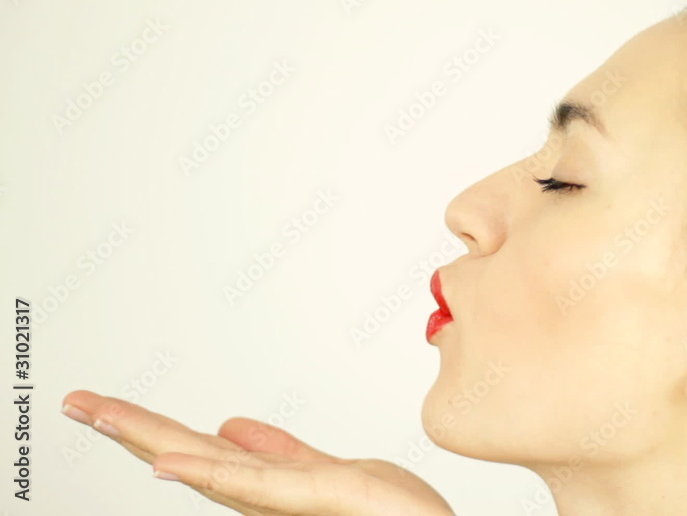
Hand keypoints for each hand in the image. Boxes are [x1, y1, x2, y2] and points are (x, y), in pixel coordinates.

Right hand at [61, 390, 454, 514]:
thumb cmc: (386, 512)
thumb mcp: (326, 470)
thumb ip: (276, 453)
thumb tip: (230, 428)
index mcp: (269, 483)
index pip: (200, 451)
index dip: (152, 429)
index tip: (109, 407)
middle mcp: (269, 496)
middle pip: (191, 456)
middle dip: (134, 429)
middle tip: (79, 402)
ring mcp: (287, 502)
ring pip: (208, 467)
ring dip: (151, 438)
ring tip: (100, 415)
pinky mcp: (315, 500)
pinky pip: (256, 486)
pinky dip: (207, 473)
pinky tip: (164, 464)